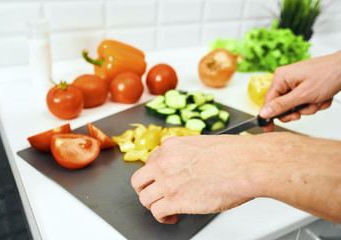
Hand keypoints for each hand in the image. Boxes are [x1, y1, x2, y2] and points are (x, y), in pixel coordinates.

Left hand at [131, 133, 340, 223]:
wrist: (246, 164)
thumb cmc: (234, 154)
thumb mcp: (203, 145)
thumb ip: (188, 155)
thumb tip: (188, 167)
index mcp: (171, 146)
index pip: (150, 162)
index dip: (155, 175)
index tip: (161, 181)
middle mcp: (164, 162)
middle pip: (139, 180)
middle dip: (145, 190)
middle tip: (155, 196)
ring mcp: (167, 181)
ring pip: (145, 198)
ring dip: (154, 206)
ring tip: (166, 209)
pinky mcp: (175, 200)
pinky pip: (157, 212)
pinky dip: (163, 217)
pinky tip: (172, 217)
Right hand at [260, 51, 340, 131]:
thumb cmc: (328, 75)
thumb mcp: (303, 95)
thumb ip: (282, 105)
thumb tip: (263, 112)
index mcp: (280, 78)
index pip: (268, 102)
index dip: (270, 116)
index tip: (269, 129)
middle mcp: (286, 79)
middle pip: (282, 105)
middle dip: (298, 110)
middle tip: (305, 109)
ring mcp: (296, 83)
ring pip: (296, 106)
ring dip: (309, 107)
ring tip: (318, 99)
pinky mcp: (305, 86)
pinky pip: (305, 102)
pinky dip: (315, 103)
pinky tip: (322, 97)